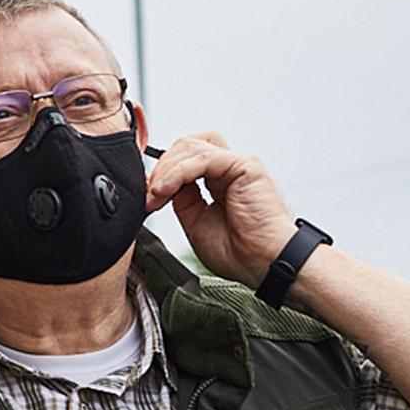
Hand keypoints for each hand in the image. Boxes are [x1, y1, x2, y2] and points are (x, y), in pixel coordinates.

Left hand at [143, 132, 298, 288]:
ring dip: (166, 170)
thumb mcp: (196, 223)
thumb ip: (181, 199)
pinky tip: (166, 190)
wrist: (263, 264)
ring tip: (155, 195)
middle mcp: (229, 169)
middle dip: (161, 168)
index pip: (185, 158)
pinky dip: (178, 172)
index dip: (161, 172)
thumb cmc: (239, 252)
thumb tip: (161, 184)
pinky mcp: (244, 166)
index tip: (146, 196)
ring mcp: (238, 164)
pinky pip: (203, 158)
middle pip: (186, 145)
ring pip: (191, 146)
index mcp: (219, 181)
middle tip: (149, 196)